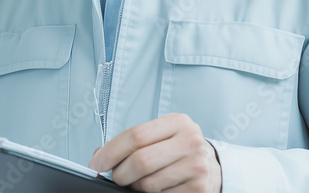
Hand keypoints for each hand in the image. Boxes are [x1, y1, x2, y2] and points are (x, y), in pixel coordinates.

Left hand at [88, 113, 220, 192]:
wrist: (212, 166)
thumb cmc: (177, 149)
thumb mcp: (160, 136)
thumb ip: (131, 142)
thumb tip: (99, 156)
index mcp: (177, 122)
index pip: (135, 135)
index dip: (110, 151)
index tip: (96, 163)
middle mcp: (190, 141)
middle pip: (140, 161)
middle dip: (120, 173)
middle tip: (116, 177)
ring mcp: (197, 165)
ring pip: (148, 183)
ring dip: (136, 186)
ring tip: (140, 181)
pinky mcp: (199, 188)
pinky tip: (158, 187)